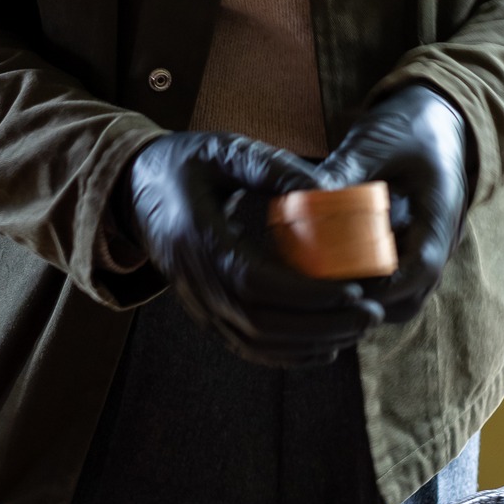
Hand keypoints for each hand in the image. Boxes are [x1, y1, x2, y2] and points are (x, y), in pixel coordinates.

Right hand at [117, 131, 383, 366]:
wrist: (132, 190)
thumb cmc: (183, 164)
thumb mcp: (223, 149)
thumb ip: (271, 167)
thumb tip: (329, 189)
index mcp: (197, 238)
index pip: (255, 282)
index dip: (307, 293)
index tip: (354, 289)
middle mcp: (194, 281)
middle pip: (260, 324)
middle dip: (322, 325)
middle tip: (371, 313)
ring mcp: (197, 303)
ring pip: (255, 343)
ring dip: (311, 344)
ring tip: (357, 327)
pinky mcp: (205, 314)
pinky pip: (246, 347)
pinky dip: (288, 354)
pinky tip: (326, 345)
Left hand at [314, 84, 469, 323]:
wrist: (437, 113)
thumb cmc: (408, 123)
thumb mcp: (374, 141)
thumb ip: (344, 172)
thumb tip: (305, 199)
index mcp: (440, 211)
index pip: (421, 267)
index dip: (382, 285)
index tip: (339, 286)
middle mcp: (443, 237)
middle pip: (414, 294)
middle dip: (370, 300)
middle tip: (322, 291)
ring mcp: (432, 243)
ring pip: (406, 292)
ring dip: (369, 294)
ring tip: (324, 282)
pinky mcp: (417, 243)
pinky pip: (398, 277)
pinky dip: (370, 281)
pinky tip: (335, 269)